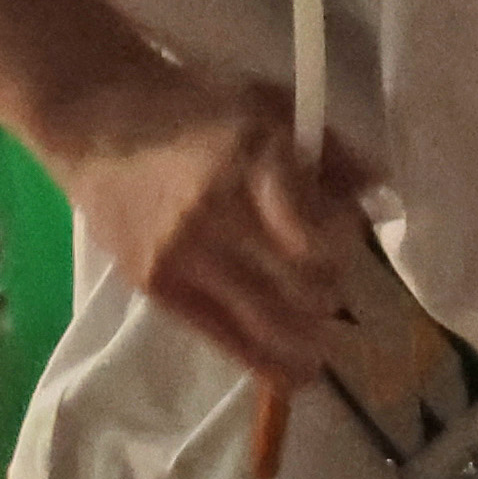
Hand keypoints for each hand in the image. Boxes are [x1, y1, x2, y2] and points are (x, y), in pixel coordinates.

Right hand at [39, 52, 382, 392]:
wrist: (97, 124)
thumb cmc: (194, 105)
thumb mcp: (268, 103)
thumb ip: (329, 150)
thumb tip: (379, 195)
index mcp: (253, 157)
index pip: (317, 228)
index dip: (344, 240)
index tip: (347, 237)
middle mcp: (218, 211)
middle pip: (302, 280)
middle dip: (331, 290)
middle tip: (335, 287)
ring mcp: (183, 254)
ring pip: (267, 320)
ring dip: (307, 339)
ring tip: (324, 351)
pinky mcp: (156, 285)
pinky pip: (222, 337)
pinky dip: (264, 361)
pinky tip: (292, 375)